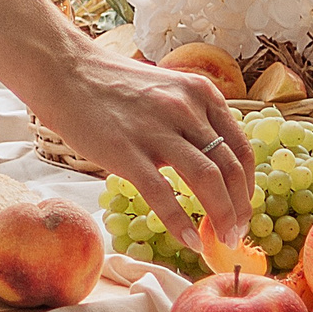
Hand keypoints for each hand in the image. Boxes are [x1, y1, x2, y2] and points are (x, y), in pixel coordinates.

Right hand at [24, 41, 253, 255]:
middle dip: (240, 208)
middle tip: (236, 233)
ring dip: (221, 217)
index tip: (243, 209)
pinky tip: (188, 242)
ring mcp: (156, 129)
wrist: (64, 70)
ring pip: (207, 181)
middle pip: (231, 168)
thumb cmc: (112, 85)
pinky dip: (180, 223)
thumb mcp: (166, 90)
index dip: (248, 187)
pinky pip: (163, 194)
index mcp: (200, 93)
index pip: (242, 149)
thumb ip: (192, 119)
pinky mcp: (126, 151)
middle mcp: (185, 108)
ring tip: (220, 239)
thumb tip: (215, 166)